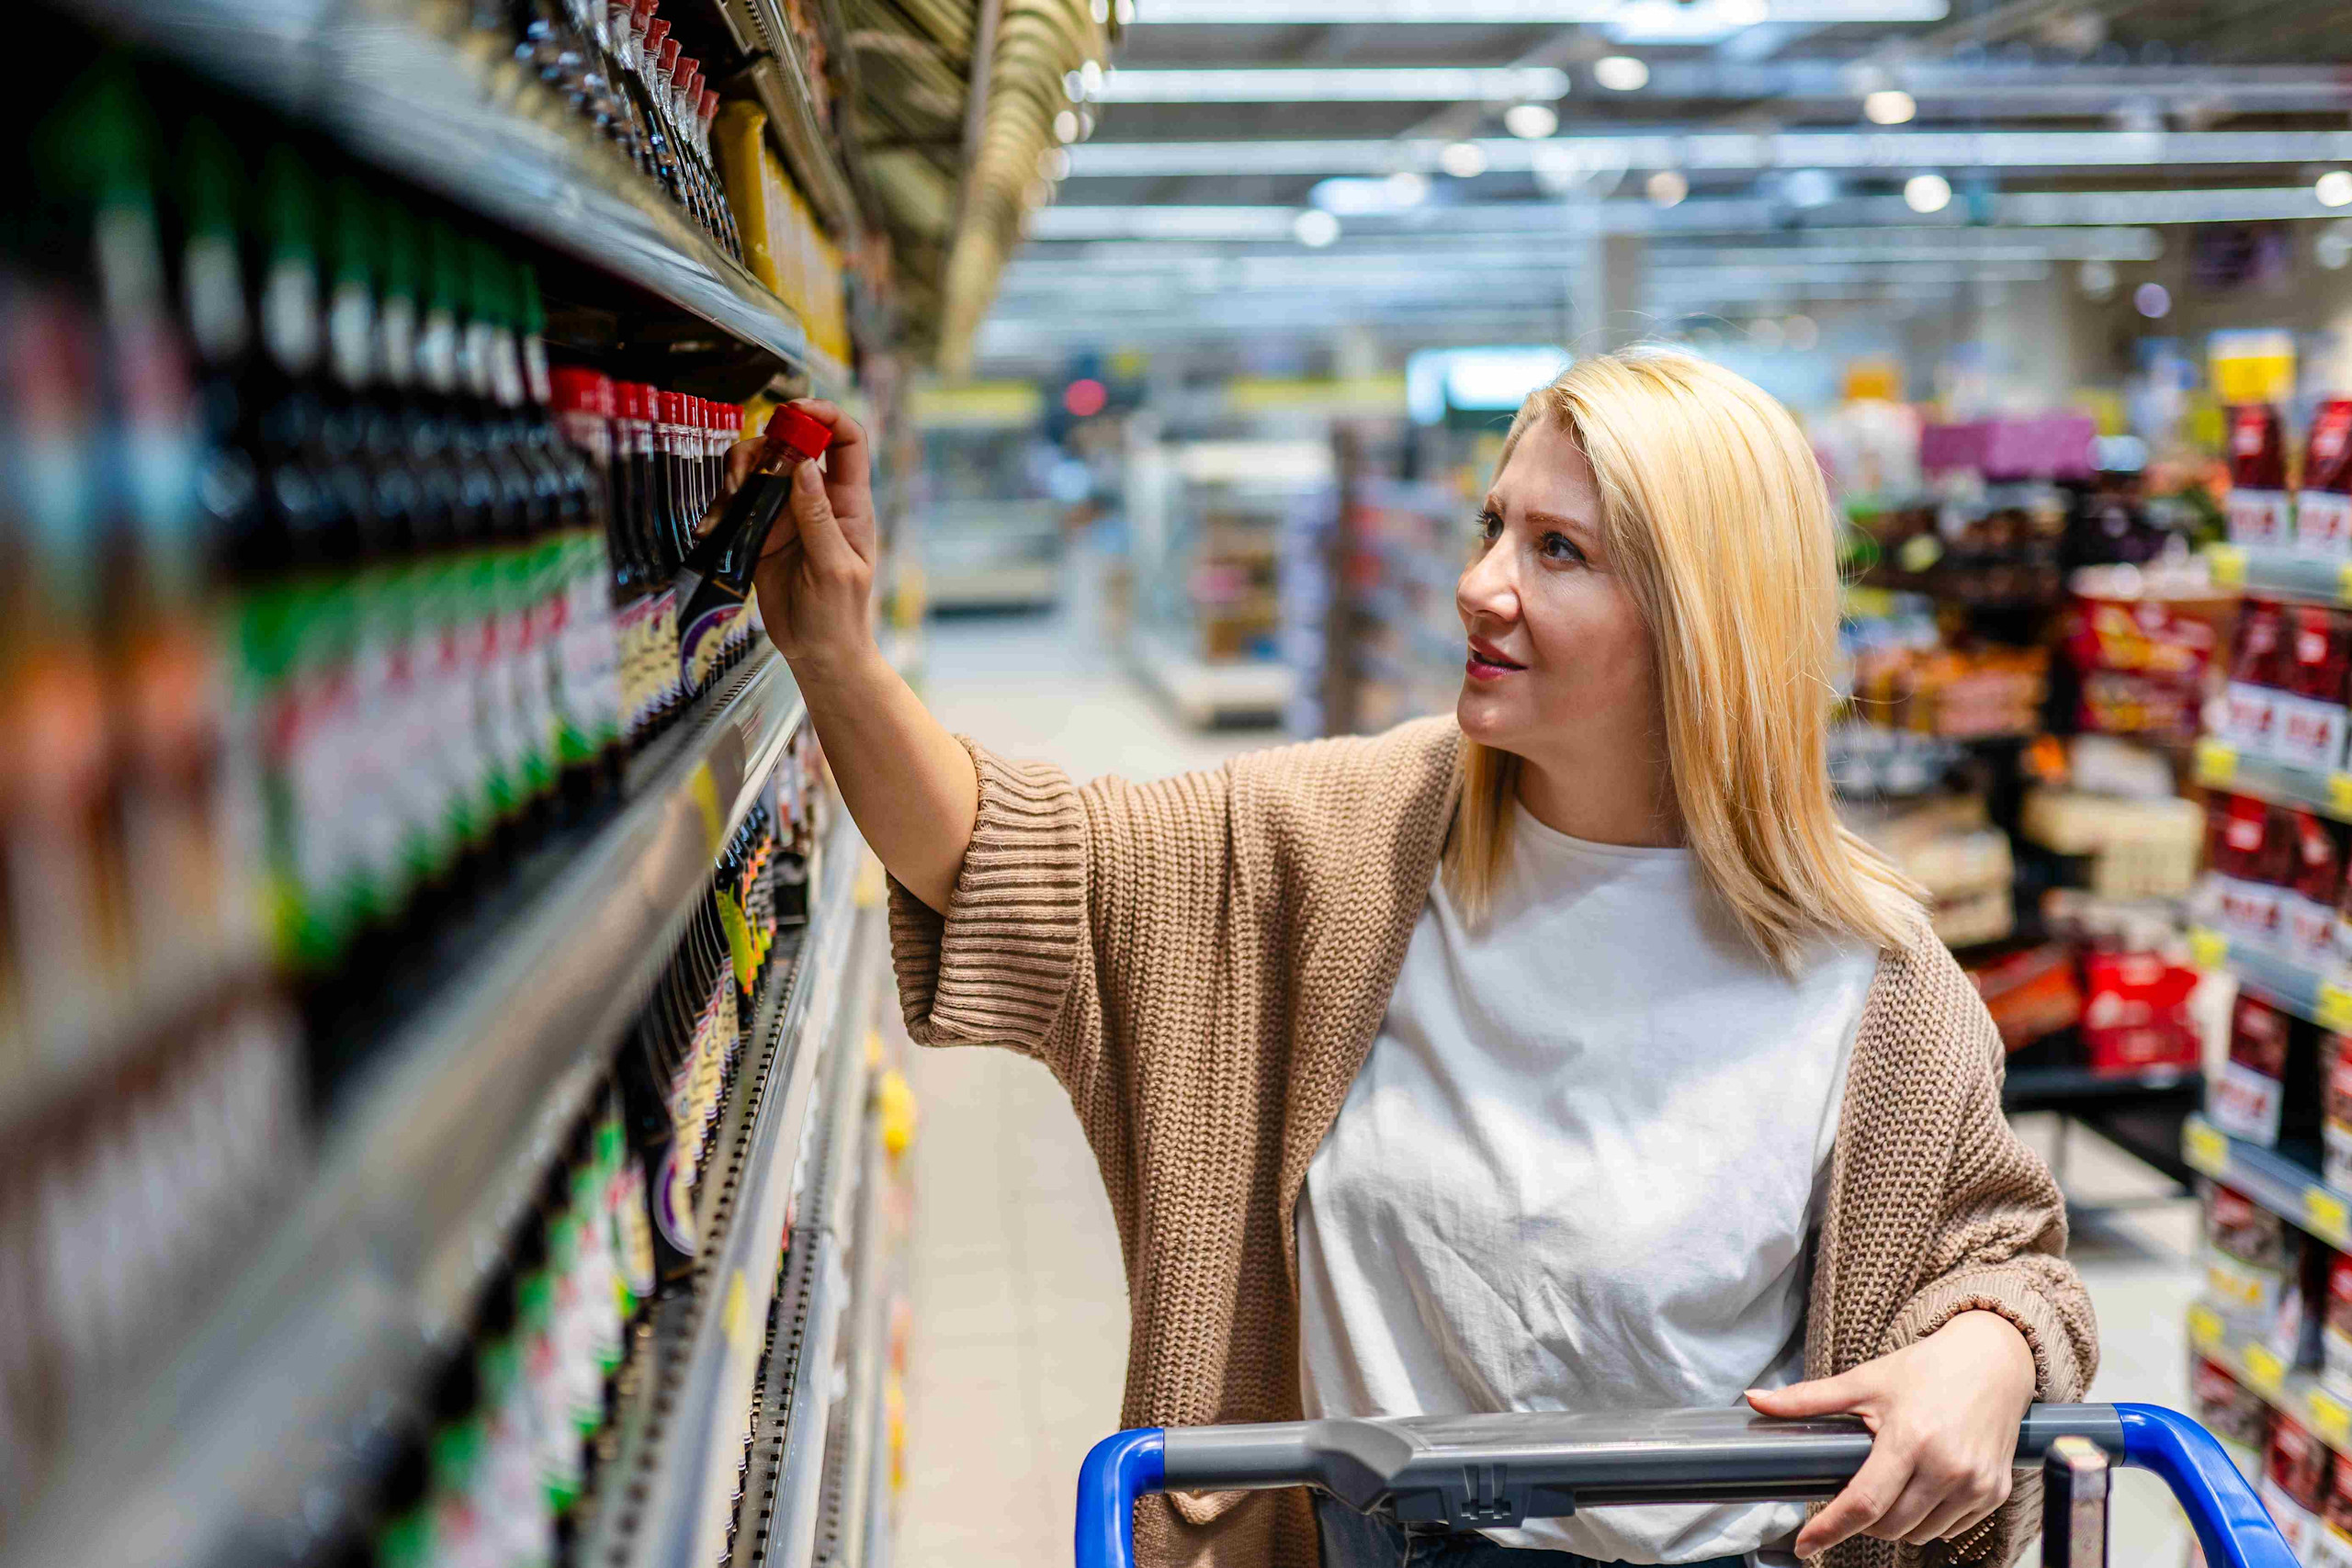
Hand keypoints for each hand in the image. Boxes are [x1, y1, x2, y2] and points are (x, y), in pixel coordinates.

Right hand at [731, 399, 879, 678]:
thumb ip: (819, 518)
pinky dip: (723, 503)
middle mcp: (818, 501)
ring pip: (761, 468)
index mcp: (849, 504)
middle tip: (746, 469)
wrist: (817, 653)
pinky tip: (715, 521)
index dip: (825, 415)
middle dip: (767, 443)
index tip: (795, 411)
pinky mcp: (761, 532)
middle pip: (794, 445)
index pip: (847, 441)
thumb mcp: (834, 568)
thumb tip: (804, 467)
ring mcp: (788, 515)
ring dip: (740, 471)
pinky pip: (740, 502)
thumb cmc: (839, 617)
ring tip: (729, 496)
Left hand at [1746, 1310, 2035, 1556]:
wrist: (1993, 1359)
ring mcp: (1976, 1484)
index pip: (1863, 1503)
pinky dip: (1930, 1519)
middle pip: (1891, 1526)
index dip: (1830, 1529)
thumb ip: (1808, 1399)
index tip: (1805, 1546)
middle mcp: (1947, 1467)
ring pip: (1921, 1534)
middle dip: (1863, 1521)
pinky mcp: (1995, 1493)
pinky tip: (1924, 1487)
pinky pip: (1952, 1528)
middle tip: (1855, 1491)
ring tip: (1893, 1484)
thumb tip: (1755, 1400)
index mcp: (1910, 1439)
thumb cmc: (1926, 1369)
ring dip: (1897, 1523)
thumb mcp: (1864, 1380)